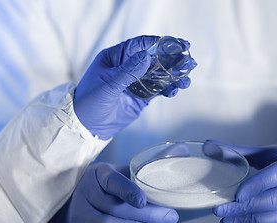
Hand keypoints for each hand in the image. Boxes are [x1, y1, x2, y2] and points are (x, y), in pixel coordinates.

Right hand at [49, 162, 178, 222]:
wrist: (72, 202)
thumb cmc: (106, 185)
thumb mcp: (121, 170)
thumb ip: (150, 163)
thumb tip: (183, 149)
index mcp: (98, 174)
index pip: (113, 182)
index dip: (128, 192)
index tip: (144, 201)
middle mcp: (86, 194)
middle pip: (117, 210)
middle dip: (147, 217)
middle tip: (171, 218)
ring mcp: (81, 217)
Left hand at [73, 35, 194, 139]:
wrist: (86, 126)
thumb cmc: (89, 101)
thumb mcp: (108, 85)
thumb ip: (128, 71)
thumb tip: (147, 56)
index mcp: (116, 57)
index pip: (142, 45)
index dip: (161, 43)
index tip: (178, 44)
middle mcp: (128, 67)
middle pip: (155, 59)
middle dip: (173, 60)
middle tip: (189, 61)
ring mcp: (136, 82)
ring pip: (160, 74)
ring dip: (174, 76)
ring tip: (186, 79)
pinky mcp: (141, 96)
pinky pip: (158, 90)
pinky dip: (168, 89)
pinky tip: (175, 90)